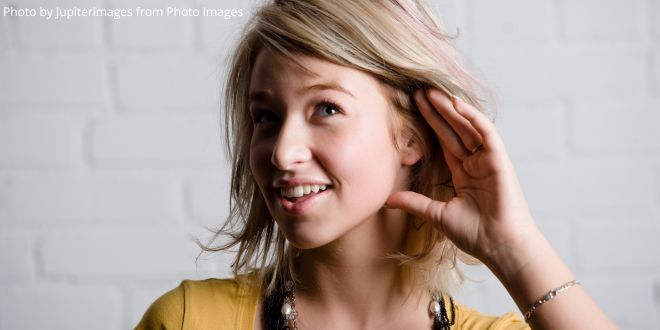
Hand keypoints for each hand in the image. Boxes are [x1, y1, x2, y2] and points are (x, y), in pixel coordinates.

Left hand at [386, 88, 539, 265]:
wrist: (498, 245)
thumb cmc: (474, 234)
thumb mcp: (437, 214)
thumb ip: (414, 202)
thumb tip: (387, 200)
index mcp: (462, 173)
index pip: (443, 141)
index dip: (429, 123)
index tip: (413, 106)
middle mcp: (475, 162)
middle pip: (453, 129)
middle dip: (436, 110)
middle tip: (417, 91)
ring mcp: (487, 159)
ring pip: (466, 126)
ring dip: (449, 108)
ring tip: (430, 91)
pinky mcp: (499, 159)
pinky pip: (485, 132)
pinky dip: (472, 116)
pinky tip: (455, 102)